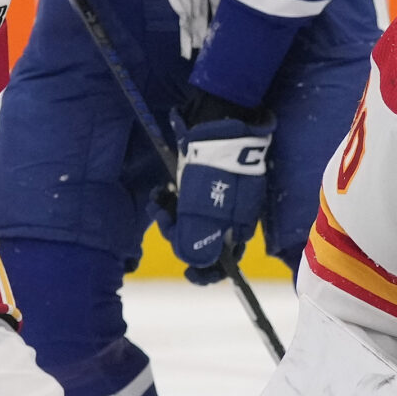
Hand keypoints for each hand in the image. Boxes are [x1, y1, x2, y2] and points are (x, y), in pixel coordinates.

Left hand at [160, 97, 272, 278]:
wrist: (218, 122)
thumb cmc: (214, 169)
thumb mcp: (205, 211)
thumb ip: (198, 241)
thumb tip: (195, 263)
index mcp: (239, 227)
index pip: (225, 263)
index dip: (205, 272)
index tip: (187, 274)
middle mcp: (231, 216)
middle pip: (202, 242)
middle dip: (178, 236)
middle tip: (164, 219)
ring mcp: (218, 197)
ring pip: (190, 221)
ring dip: (169, 217)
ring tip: (157, 201)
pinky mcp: (203, 180)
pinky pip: (185, 201)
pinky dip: (170, 200)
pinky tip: (160, 191)